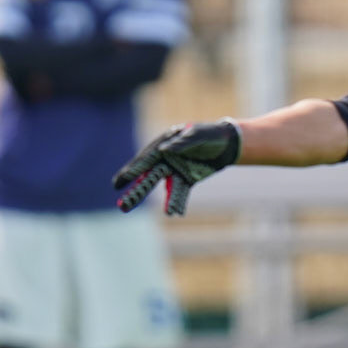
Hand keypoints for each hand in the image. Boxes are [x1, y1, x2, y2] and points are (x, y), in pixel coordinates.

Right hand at [113, 119, 241, 215]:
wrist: (227, 143)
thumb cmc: (210, 134)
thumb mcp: (198, 135)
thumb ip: (182, 142)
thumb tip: (163, 150)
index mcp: (164, 143)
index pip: (146, 159)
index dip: (132, 171)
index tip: (119, 182)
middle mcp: (165, 158)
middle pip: (148, 176)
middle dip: (135, 191)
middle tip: (122, 206)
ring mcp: (175, 170)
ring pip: (160, 187)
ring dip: (149, 198)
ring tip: (137, 212)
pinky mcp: (186, 179)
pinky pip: (179, 192)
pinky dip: (176, 202)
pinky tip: (174, 213)